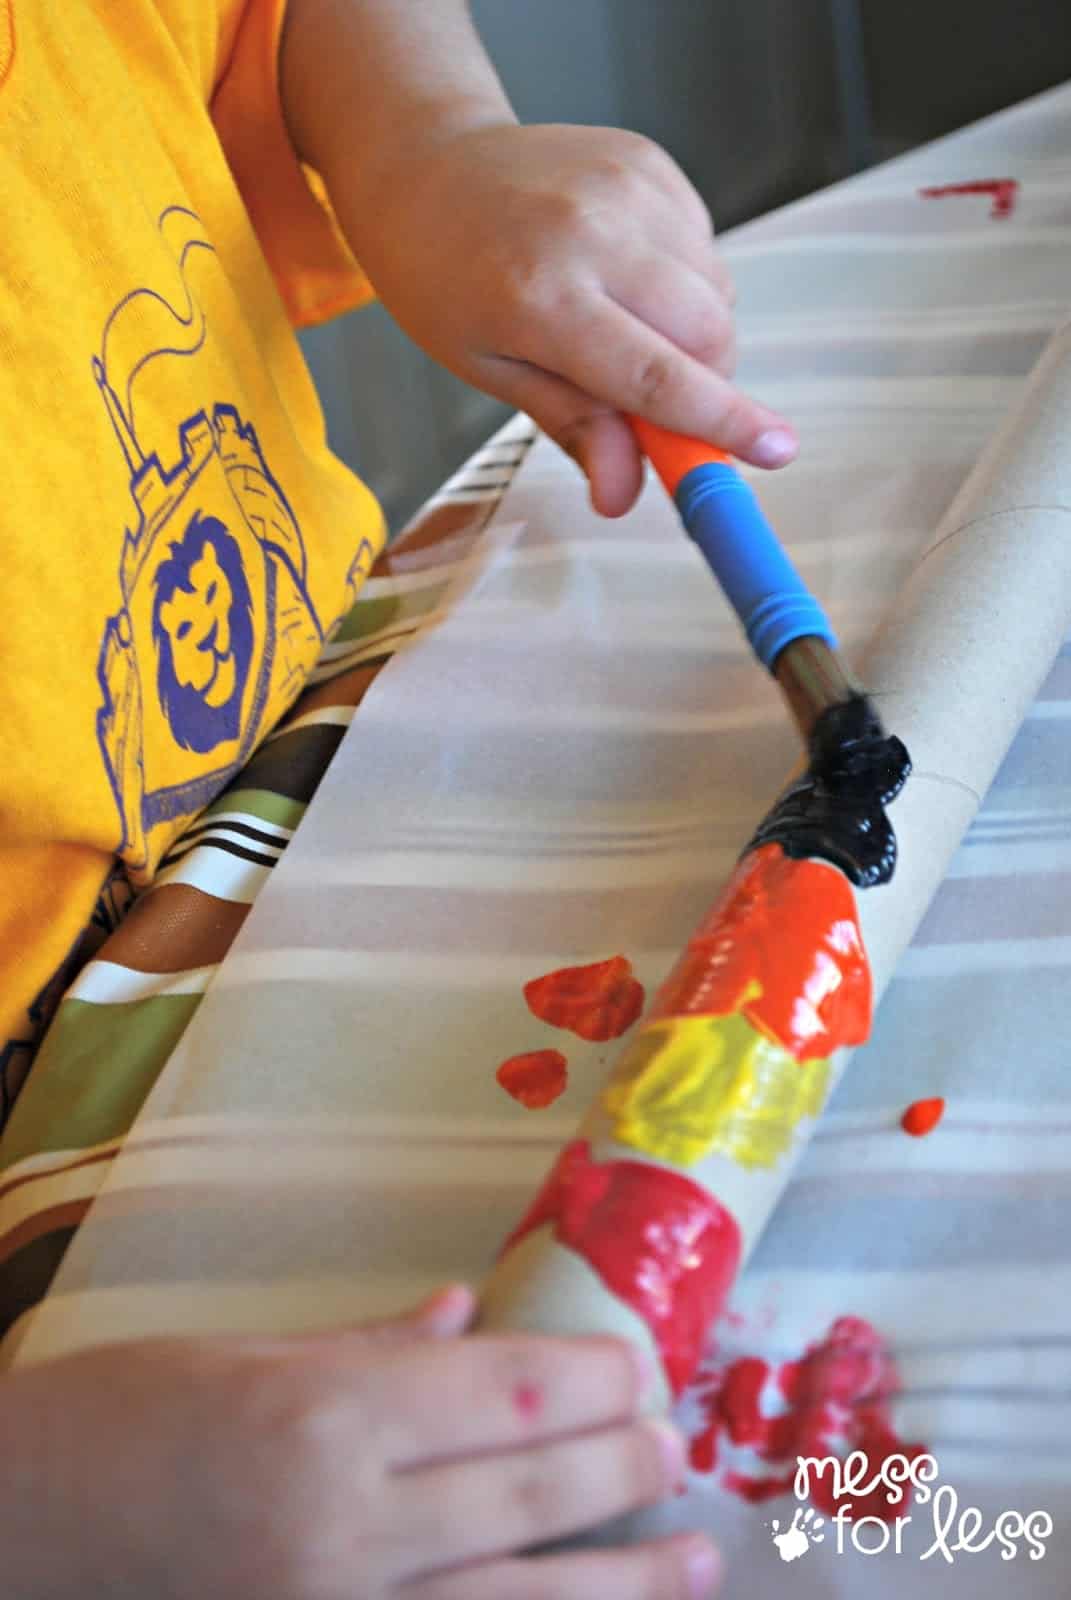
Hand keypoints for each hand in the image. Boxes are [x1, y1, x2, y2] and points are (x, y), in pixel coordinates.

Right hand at [3, 1284, 720, 1597]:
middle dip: (619, 1469)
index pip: (500, 1389)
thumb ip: (372, 1343)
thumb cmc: (125, 1416)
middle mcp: (345, 1519)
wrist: (20, 1528)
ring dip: (619, 1581)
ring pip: (516, 1599)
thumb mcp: (245, 1353)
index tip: (640, 1368)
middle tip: (676, 1447)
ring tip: (696, 1560)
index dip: (589, 1378)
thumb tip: (470, 1313)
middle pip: (525, 1495)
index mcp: (328, 1412)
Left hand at [348, 122, 796, 514]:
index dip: (724, 423)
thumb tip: (624, 496)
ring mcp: (625, 188)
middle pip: (709, 334)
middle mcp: (592, 235)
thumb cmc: (445, 279)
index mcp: (541, 300)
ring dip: (692, 330)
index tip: (777, 453)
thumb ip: (571, 424)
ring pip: (716, 291)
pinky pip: (702, 245)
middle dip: (706, 381)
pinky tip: (621, 271)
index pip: (656, 377)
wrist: (426, 165)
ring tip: (620, 319)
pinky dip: (680, 278)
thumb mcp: (490, 370)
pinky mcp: (647, 161)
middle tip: (651, 395)